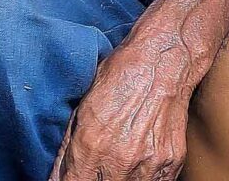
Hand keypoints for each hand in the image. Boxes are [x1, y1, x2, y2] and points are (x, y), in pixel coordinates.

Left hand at [48, 50, 188, 180]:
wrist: (163, 61)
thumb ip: (68, 152)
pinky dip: (143, 179)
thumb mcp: (82, 111)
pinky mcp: (171, 162)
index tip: (77, 176)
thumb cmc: (120, 78)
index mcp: (91, 145)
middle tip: (97, 169)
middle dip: (95, 180)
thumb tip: (57, 179)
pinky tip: (137, 166)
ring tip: (119, 165)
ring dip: (120, 180)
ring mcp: (149, 163)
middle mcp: (120, 160)